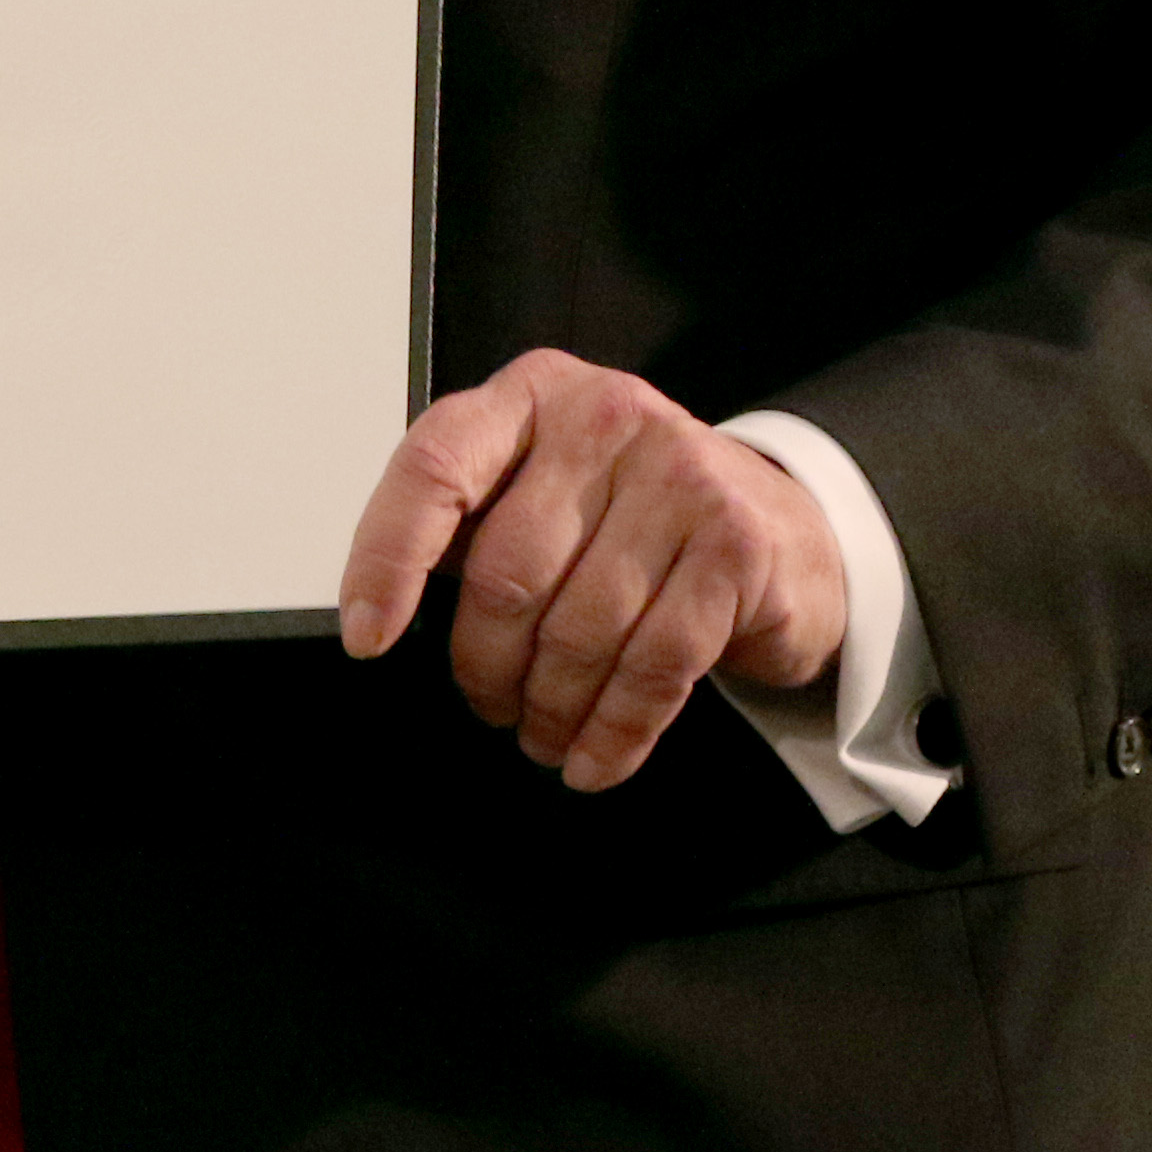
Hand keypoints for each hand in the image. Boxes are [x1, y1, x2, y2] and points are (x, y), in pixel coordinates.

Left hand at [337, 349, 845, 790]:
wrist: (784, 528)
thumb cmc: (636, 516)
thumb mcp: (546, 490)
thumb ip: (473, 524)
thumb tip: (387, 615)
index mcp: (530, 396)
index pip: (433, 468)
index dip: (387, 557)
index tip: (367, 636)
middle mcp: (604, 418)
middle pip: (506, 572)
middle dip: (485, 666)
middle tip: (489, 704)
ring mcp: (679, 476)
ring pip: (580, 629)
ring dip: (551, 707)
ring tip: (542, 733)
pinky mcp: (736, 544)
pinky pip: (655, 664)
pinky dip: (615, 729)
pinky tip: (596, 755)